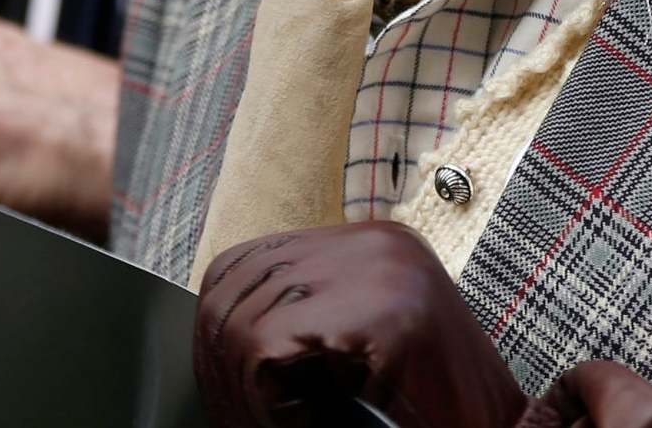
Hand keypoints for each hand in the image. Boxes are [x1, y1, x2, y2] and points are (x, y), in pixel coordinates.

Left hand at [192, 222, 651, 427]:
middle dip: (221, 360)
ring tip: (263, 418)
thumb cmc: (434, 406)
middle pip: (237, 287)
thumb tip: (217, 320)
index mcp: (370, 242)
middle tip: (238, 411)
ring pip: (243, 319)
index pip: (245, 265)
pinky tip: (289, 417)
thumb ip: (306, 315)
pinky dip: (259, 396)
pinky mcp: (386, 312)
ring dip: (238, 385)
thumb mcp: (358, 346)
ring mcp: (382, 270)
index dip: (219, 330)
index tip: (227, 383)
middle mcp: (375, 242)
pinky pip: (266, 347)